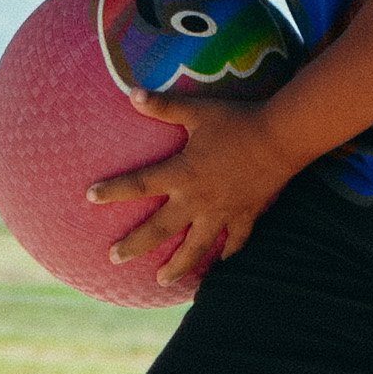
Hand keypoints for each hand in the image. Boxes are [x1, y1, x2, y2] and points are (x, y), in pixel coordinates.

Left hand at [90, 96, 302, 289]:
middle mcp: (198, 199)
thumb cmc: (237, 121)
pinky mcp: (246, 215)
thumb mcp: (198, 110)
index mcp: (182, 173)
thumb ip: (164, 106)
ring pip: (196, 247)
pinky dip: (227, 255)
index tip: (90, 196)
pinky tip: (220, 265)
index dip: (113, 190)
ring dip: (177, 265)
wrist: (282, 137)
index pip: (139, 184)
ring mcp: (223, 212)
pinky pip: (235, 242)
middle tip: (114, 258)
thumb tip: (132, 93)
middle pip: (160, 229)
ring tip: (161, 281)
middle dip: (134, 245)